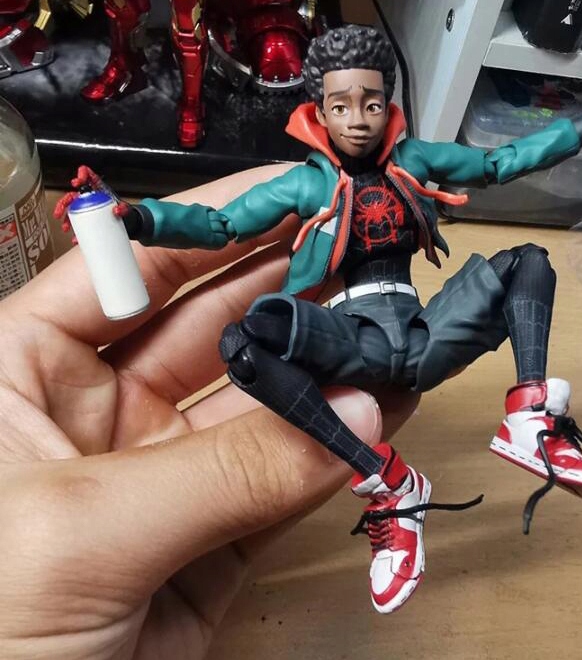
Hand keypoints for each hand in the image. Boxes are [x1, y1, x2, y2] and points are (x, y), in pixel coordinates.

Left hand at [0, 165, 418, 658]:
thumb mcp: (78, 532)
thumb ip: (227, 470)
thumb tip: (357, 413)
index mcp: (23, 372)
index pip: (134, 269)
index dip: (216, 224)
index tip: (295, 195)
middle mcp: (96, 412)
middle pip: (211, 323)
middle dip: (289, 283)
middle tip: (364, 250)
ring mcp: (162, 475)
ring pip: (261, 402)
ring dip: (327, 364)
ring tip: (390, 323)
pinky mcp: (212, 540)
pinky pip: (286, 476)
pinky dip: (340, 444)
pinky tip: (386, 403)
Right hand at [53, 165, 133, 241]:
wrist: (129, 225)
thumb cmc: (126, 213)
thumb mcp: (126, 209)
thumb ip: (124, 208)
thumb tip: (117, 211)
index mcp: (99, 189)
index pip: (89, 176)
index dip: (82, 175)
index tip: (77, 182)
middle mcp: (90, 197)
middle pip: (73, 195)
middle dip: (64, 202)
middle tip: (60, 212)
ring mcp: (87, 208)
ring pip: (71, 209)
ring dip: (66, 218)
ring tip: (66, 228)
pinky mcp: (88, 219)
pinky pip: (78, 223)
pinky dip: (76, 231)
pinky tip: (75, 238)